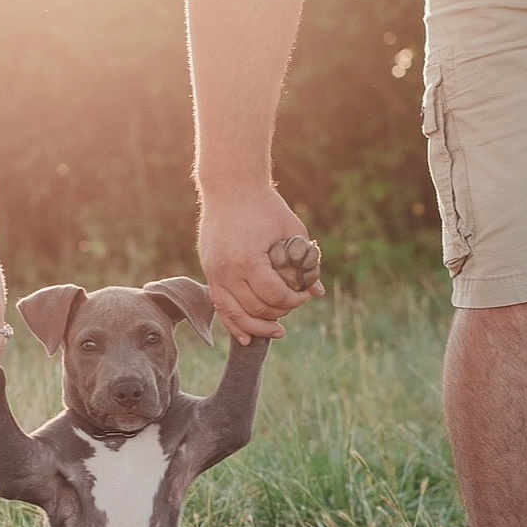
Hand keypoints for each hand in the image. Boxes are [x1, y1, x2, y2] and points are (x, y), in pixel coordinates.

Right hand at [197, 184, 323, 343]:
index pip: (275, 296)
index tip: (303, 296)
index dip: (294, 302)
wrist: (230, 187)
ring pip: (236, 315)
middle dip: (279, 313)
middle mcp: (228, 271)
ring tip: (276, 332)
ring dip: (258, 327)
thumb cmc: (265, 206)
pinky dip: (233, 325)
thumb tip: (317, 293)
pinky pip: (220, 307)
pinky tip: (247, 338)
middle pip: (256, 309)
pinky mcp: (209, 273)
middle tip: (293, 306)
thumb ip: (306, 263)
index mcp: (249, 259)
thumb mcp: (292, 230)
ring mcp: (215, 273)